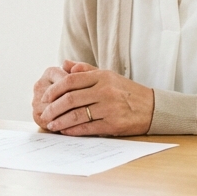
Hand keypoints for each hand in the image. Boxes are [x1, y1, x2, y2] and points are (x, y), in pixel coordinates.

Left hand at [36, 67, 153, 136]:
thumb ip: (86, 70)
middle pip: (70, 98)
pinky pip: (88, 128)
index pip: (70, 80)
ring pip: (77, 114)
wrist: (152, 108)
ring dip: (60, 121)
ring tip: (50, 124)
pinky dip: (73, 130)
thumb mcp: (108, 76)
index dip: (54, 90)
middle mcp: (105, 91)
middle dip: (53, 108)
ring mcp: (109, 108)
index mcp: (101, 77)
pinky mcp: (113, 124)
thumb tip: (64, 64)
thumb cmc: (126, 91)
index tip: (45, 97)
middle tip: (44, 113)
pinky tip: (65, 131)